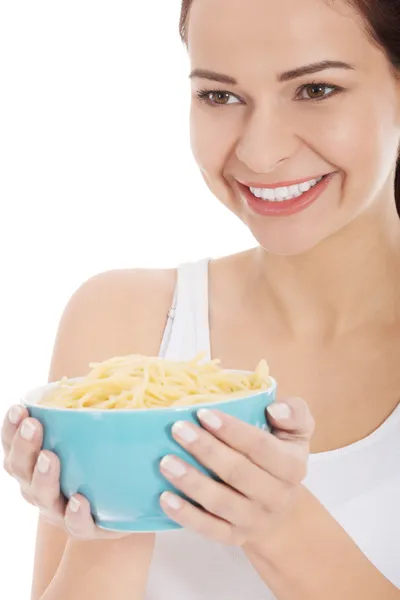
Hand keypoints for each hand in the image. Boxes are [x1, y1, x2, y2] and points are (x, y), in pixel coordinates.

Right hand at [1, 405, 129, 539]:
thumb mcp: (91, 431)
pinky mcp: (82, 528)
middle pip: (18, 468)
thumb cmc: (99, 459)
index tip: (19, 408)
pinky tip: (80, 500)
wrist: (125, 504)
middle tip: (33, 425)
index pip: (13, 442)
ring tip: (51, 458)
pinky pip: (75, 525)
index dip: (10, 427)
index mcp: (33, 459)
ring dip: (43, 476)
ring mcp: (57, 509)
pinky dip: (75, 513)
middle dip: (23, 445)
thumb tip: (104, 373)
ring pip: (40, 495)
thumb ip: (89, 409)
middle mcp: (37, 485)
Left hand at [158, 397, 313, 548]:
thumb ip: (294, 413)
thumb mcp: (296, 432)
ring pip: (221, 502)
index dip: (232, 431)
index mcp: (292, 466)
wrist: (284, 512)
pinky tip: (165, 498)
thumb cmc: (280, 457)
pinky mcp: (234, 537)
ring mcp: (254, 520)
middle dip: (206, 450)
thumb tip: (275, 409)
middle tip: (178, 429)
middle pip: (238, 473)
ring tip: (166, 462)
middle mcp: (276, 496)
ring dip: (192, 482)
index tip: (203, 413)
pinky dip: (186, 516)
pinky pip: (209, 529)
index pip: (261, 447)